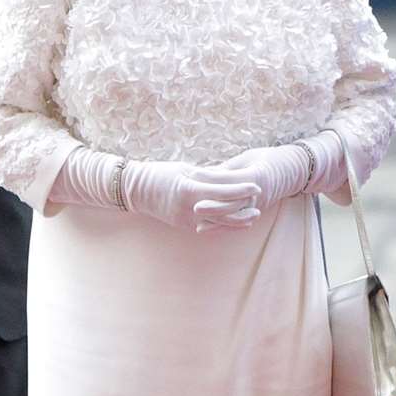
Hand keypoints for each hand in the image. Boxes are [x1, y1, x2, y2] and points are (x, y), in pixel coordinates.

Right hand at [123, 160, 260, 232]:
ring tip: (252, 217)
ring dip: (236, 222)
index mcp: (189, 190)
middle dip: (243, 209)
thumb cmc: (160, 173)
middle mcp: (188, 208)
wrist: (136, 191)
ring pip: (217, 224)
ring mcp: (185, 220)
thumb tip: (228, 177)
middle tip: (259, 204)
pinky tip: (234, 222)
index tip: (256, 185)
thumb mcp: (185, 169)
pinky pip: (207, 226)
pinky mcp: (183, 225)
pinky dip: (222, 224)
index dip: (241, 189)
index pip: (222, 191)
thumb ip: (206, 175)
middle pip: (223, 212)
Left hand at [190, 144, 312, 226]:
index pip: (229, 178)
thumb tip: (208, 172)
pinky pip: (238, 221)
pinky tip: (206, 227)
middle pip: (232, 201)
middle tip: (193, 204)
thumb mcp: (249, 157)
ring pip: (235, 214)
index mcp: (256, 175)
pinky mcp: (256, 210)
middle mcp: (257, 192)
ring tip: (196, 217)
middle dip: (212, 204)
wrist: (294, 170)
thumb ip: (231, 167)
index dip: (210, 176)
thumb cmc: (269, 159)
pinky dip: (222, 225)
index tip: (193, 173)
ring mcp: (258, 203)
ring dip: (215, 218)